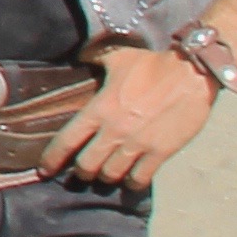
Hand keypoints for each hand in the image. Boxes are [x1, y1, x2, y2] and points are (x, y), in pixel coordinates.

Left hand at [44, 47, 216, 188]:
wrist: (192, 74)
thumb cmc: (153, 64)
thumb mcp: (118, 58)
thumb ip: (95, 59)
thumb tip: (80, 53)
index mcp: (100, 108)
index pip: (67, 140)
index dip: (52, 159)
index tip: (44, 170)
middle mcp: (115, 130)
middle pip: (87, 165)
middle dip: (82, 172)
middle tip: (83, 172)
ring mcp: (138, 144)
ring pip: (111, 175)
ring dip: (106, 178)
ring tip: (107, 174)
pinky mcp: (161, 152)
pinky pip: (140, 178)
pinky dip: (133, 183)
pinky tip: (132, 180)